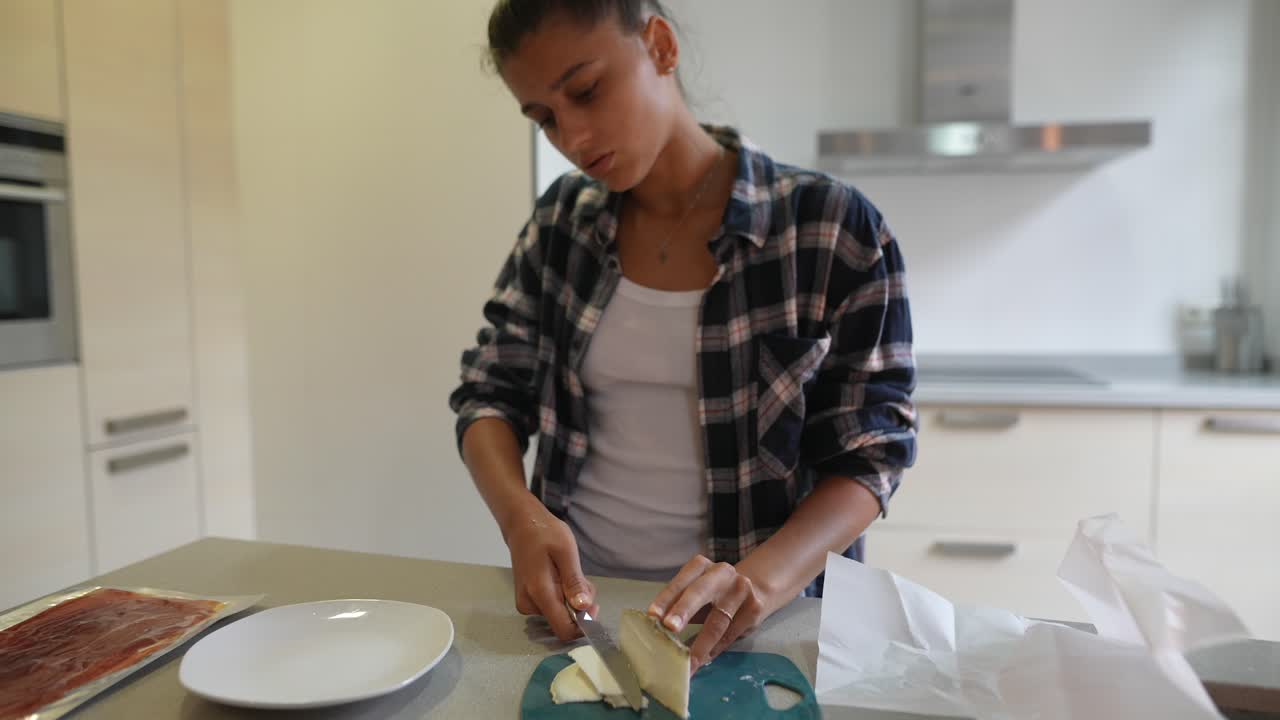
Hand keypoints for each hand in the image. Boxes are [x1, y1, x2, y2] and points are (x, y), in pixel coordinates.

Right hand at [503, 501, 597, 642]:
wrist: (522, 525)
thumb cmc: (545, 534)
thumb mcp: (566, 552)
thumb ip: (575, 582)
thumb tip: (584, 608)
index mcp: (539, 592)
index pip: (563, 629)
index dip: (583, 624)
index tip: (593, 605)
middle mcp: (529, 604)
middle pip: (564, 621)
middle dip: (579, 606)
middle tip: (581, 578)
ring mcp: (526, 604)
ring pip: (560, 614)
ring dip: (572, 599)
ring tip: (569, 572)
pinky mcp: (528, 601)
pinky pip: (553, 607)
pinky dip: (563, 596)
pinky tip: (561, 577)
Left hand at [647, 555, 765, 673]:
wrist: (755, 588)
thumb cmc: (714, 593)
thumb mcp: (696, 591)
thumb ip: (679, 604)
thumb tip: (657, 627)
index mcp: (701, 566)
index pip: (680, 583)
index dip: (666, 600)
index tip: (653, 616)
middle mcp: (722, 573)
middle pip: (700, 592)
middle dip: (683, 610)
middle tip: (669, 628)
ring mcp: (741, 589)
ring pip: (717, 620)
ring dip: (700, 644)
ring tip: (688, 662)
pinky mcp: (754, 607)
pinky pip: (730, 633)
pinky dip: (715, 649)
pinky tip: (704, 659)